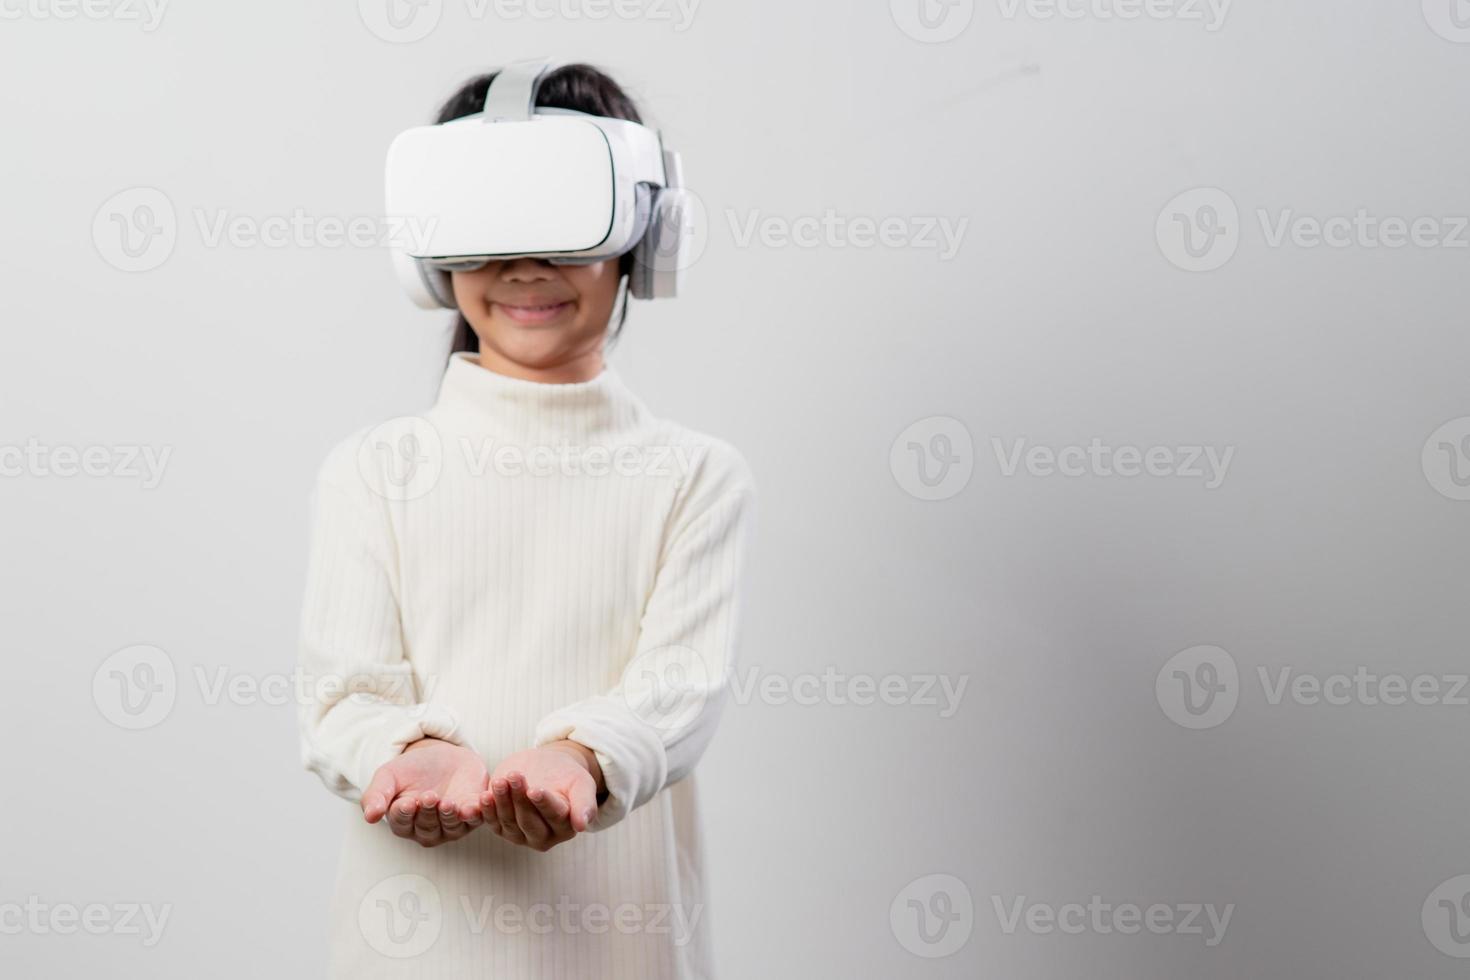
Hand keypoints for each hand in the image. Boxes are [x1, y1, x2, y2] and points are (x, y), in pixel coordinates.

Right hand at [362, 738, 488, 847]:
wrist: (443, 755)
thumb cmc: (412, 770)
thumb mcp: (389, 777)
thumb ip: (376, 795)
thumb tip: (370, 817)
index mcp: (404, 822)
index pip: (402, 822)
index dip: (404, 814)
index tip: (406, 803)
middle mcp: (428, 830)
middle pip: (427, 826)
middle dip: (428, 812)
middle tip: (428, 796)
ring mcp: (452, 825)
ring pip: (450, 826)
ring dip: (449, 815)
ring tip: (447, 802)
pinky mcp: (473, 815)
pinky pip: (476, 818)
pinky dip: (475, 814)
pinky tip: (473, 806)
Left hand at [482, 741, 601, 851]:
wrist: (547, 768)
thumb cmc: (568, 776)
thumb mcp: (582, 784)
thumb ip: (585, 803)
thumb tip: (583, 825)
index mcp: (565, 828)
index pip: (554, 816)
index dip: (544, 803)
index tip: (535, 789)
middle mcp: (544, 838)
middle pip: (529, 821)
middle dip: (520, 798)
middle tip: (515, 776)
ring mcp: (521, 836)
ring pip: (510, 821)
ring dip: (502, 801)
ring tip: (500, 781)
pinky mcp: (503, 829)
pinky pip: (493, 822)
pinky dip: (487, 810)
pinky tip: (485, 795)